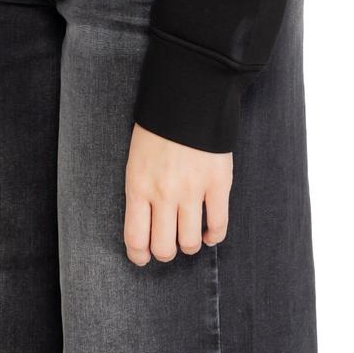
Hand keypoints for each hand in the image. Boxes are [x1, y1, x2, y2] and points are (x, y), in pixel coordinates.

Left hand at [123, 122, 231, 264]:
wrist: (188, 95)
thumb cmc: (159, 125)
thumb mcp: (137, 158)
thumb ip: (141, 189)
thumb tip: (147, 221)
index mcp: (138, 185)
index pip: (136, 238)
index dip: (139, 255)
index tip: (143, 257)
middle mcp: (164, 194)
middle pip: (164, 247)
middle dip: (165, 252)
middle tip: (168, 245)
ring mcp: (192, 190)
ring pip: (189, 242)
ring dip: (188, 245)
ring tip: (188, 236)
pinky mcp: (218, 184)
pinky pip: (218, 225)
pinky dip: (214, 236)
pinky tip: (209, 233)